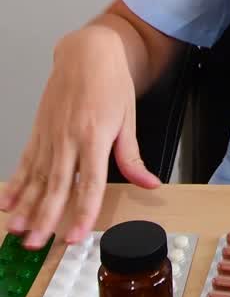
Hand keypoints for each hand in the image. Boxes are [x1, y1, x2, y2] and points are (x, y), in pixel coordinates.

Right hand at [0, 26, 159, 248]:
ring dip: (26, 206)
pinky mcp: (39, 130)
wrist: (87, 52)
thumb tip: (149, 183)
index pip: (89, 184)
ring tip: (18, 231)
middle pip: (56, 186)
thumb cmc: (110, 82)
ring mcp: (50, 135)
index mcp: (95, 136)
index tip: (75, 235)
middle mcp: (69, 138)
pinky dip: (15, 184)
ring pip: (36, 178)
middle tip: (37, 243)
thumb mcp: (128, 118)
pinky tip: (7, 202)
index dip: (82, 213)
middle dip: (46, 218)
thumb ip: (132, 156)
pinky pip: (25, 162)